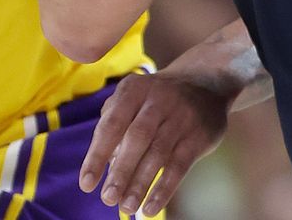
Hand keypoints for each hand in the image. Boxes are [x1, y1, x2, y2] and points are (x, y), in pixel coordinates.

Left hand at [81, 71, 230, 215]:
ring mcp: (181, 116)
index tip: (86, 185)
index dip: (97, 155)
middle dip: (121, 171)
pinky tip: (150, 208)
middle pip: (136, 139)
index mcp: (133, 90)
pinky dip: (163, 189)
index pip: (111, 125)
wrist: (204, 83)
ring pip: (158, 154)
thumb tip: (106, 167)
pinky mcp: (199, 135)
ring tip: (126, 207)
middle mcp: (158, 100)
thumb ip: (115, 126)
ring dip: (140, 184)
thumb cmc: (155, 100)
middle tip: (108, 198)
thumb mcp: (133, 100)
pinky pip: (179, 166)